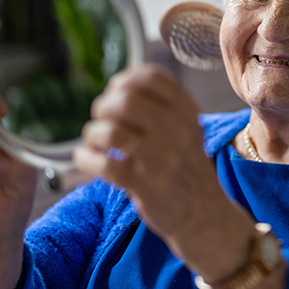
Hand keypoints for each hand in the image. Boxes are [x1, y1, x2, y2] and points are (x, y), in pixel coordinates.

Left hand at [73, 64, 254, 273]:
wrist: (202, 211)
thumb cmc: (183, 164)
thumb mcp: (185, 127)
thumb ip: (159, 105)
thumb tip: (117, 87)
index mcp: (186, 110)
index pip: (150, 77)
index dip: (124, 80)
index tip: (116, 92)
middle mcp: (178, 130)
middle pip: (126, 101)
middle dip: (103, 107)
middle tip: (102, 119)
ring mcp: (163, 159)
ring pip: (112, 132)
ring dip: (93, 134)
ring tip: (94, 142)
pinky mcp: (147, 186)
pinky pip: (105, 165)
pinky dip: (86, 158)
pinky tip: (85, 158)